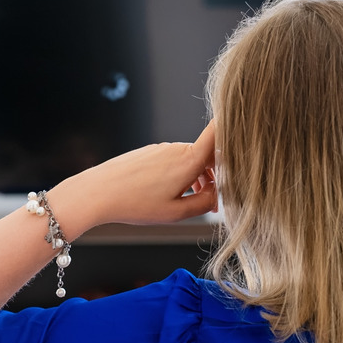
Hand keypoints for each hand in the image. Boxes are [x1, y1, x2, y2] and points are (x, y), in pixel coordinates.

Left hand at [53, 122, 217, 226]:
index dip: (233, 129)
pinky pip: (174, 160)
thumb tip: (217, 195)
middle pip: (207, 155)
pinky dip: (179, 175)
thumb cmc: (135, 204)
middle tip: (211, 202)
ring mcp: (163, 148)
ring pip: (190, 159)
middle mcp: (178, 148)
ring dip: (196, 177)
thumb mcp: (176, 213)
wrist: (98, 192)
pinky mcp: (150, 152)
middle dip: (215, 176)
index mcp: (190, 161)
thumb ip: (204, 204)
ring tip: (187, 202)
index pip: (218, 133)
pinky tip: (168, 194)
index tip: (244, 135)